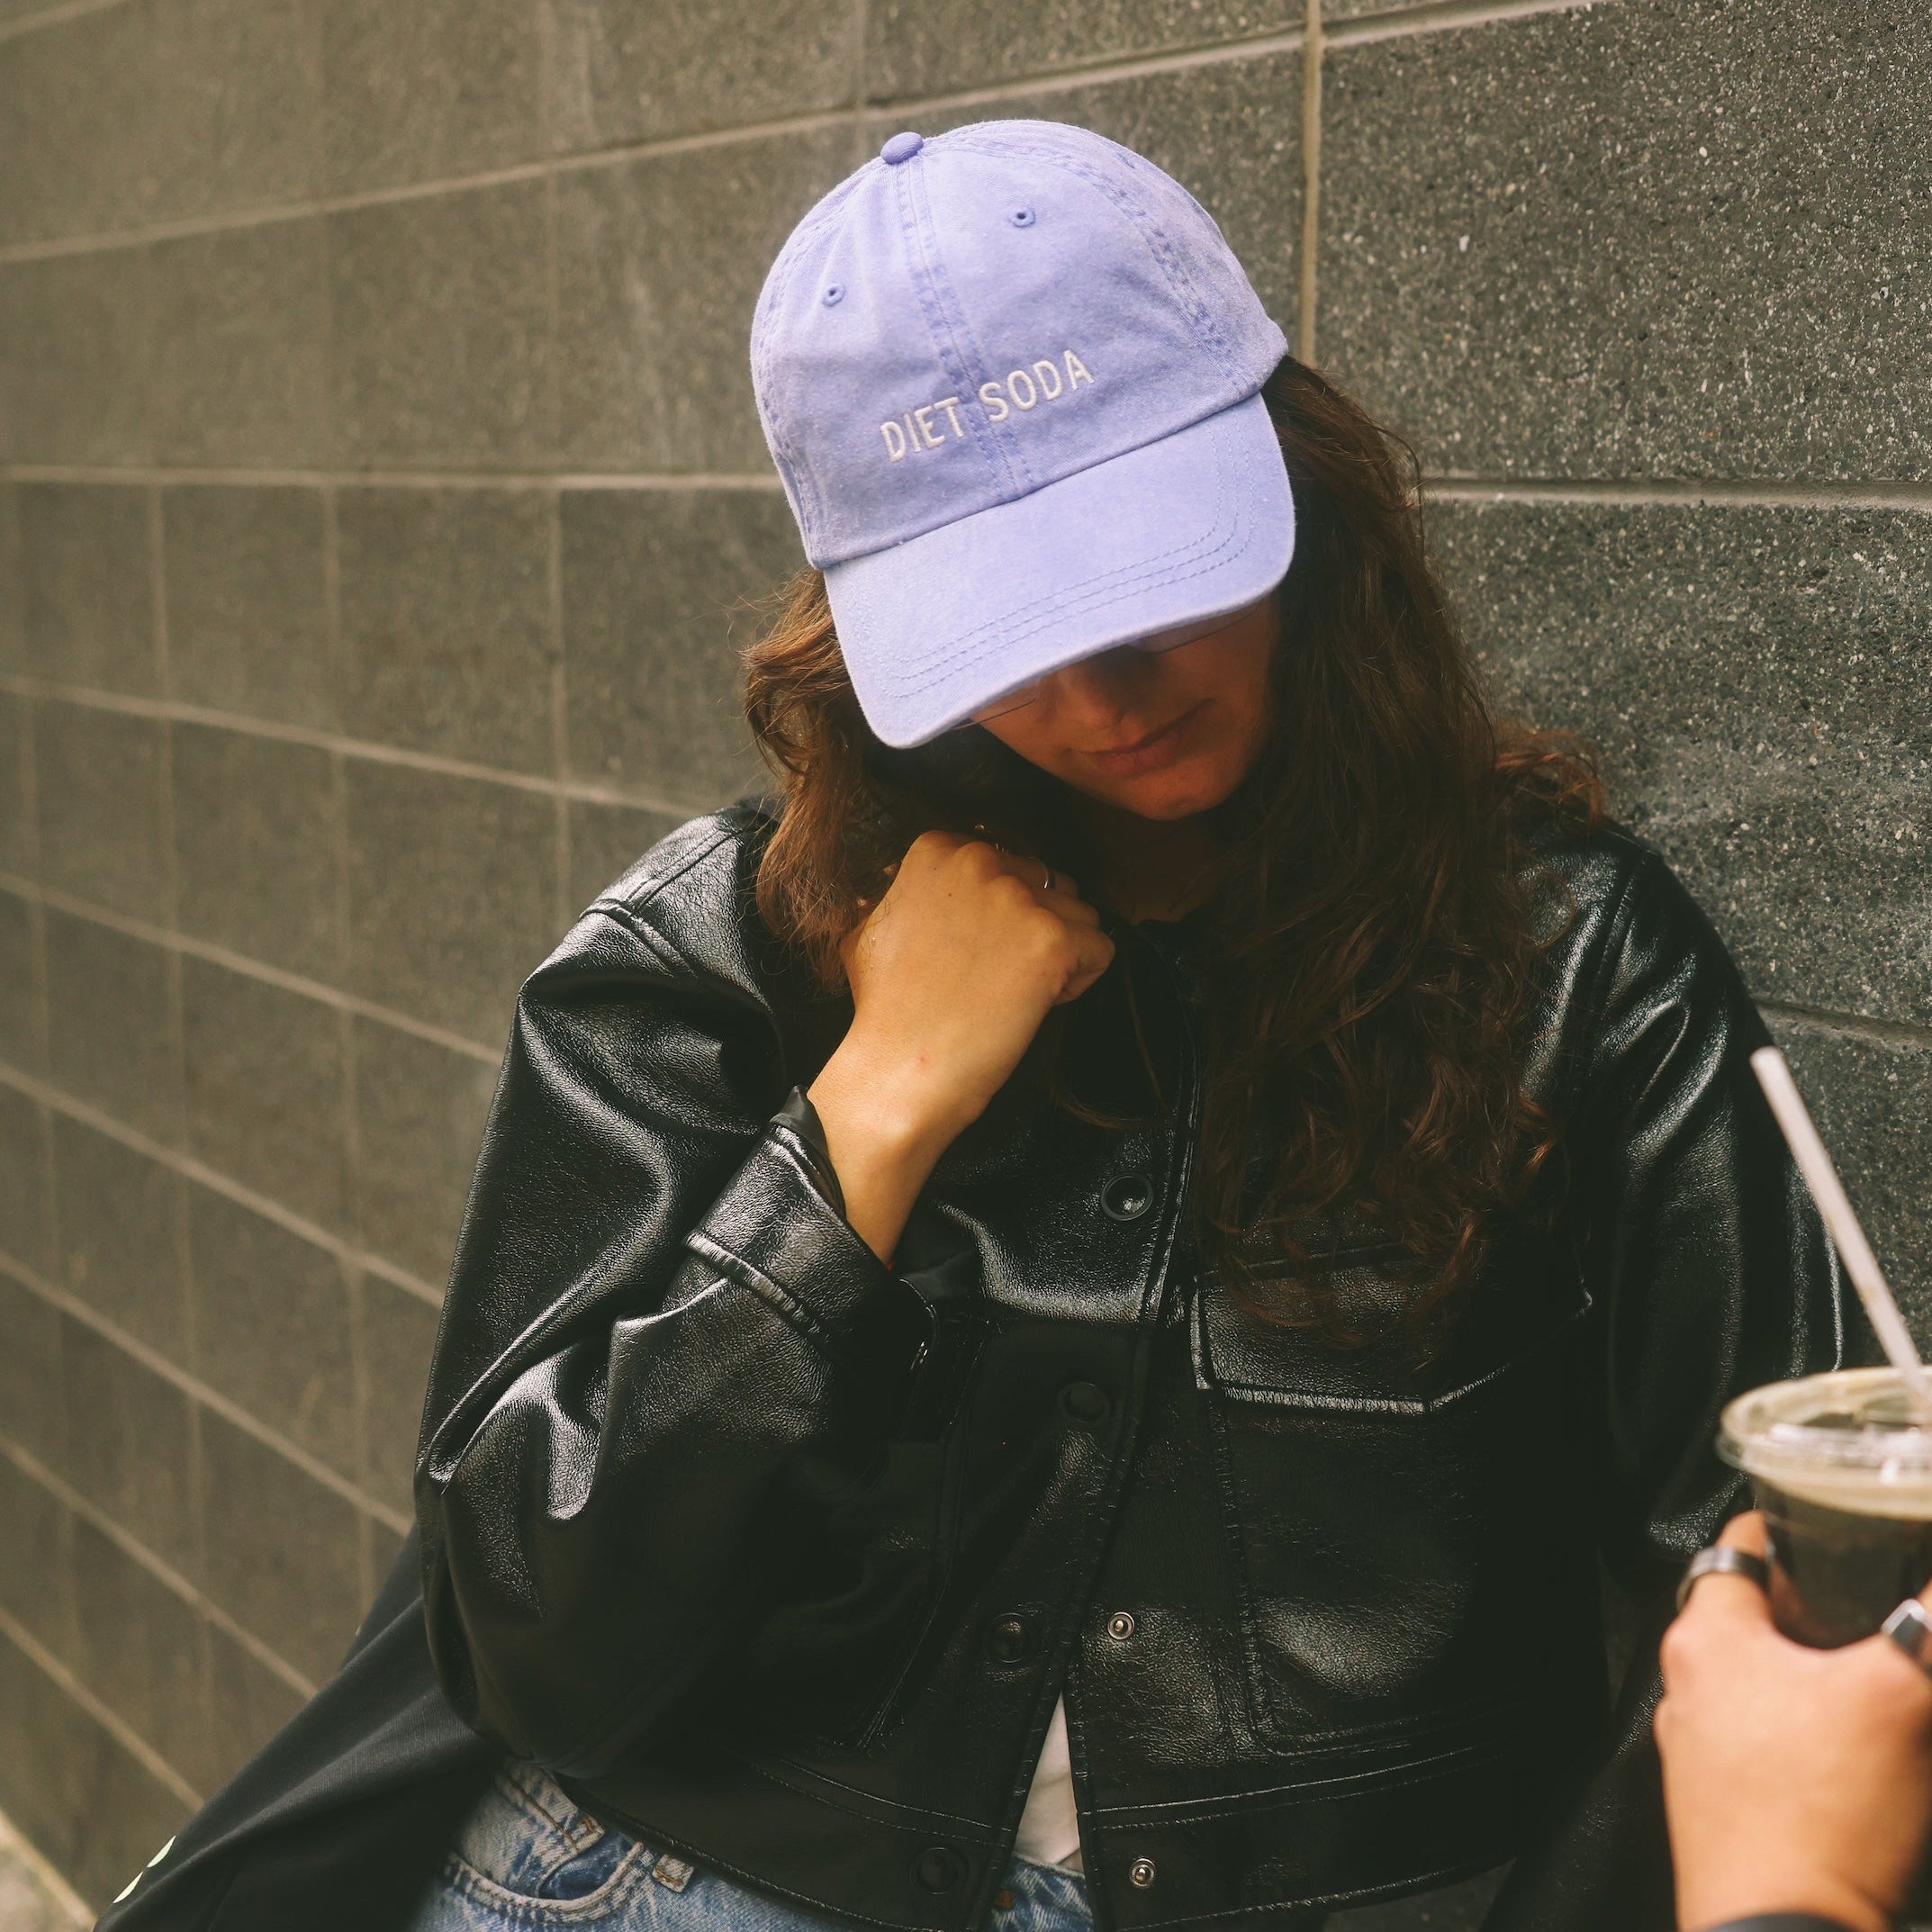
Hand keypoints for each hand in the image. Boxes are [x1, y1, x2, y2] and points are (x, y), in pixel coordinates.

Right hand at [807, 832, 1113, 1260]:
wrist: (899, 1069)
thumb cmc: (886, 1011)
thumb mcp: (875, 925)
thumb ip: (915, 893)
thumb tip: (933, 888)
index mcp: (937, 850)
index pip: (1010, 865)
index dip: (1001, 915)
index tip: (975, 951)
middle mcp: (979, 861)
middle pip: (1048, 887)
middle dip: (1033, 930)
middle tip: (993, 977)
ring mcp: (1018, 900)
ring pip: (1079, 916)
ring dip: (1058, 955)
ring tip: (1011, 993)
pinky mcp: (1052, 941)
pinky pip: (1101, 950)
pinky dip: (1077, 983)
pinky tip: (1032, 1005)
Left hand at [1657, 1511, 1931, 1931]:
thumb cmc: (1820, 1815)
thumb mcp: (1898, 1699)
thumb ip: (1929, 1624)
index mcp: (1706, 1637)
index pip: (1740, 1548)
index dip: (1792, 1529)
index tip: (1832, 1524)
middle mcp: (1688, 1687)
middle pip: (1756, 1618)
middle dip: (1818, 1612)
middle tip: (1877, 1609)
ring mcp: (1699, 1752)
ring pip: (1764, 1686)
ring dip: (1819, 1680)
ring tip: (1877, 1683)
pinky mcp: (1725, 1807)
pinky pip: (1769, 1748)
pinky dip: (1813, 1739)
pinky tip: (1864, 1759)